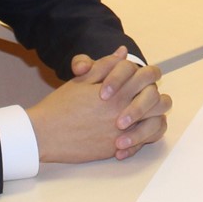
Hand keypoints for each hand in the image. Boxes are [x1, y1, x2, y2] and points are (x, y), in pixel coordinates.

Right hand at [30, 48, 170, 162]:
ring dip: (154, 117)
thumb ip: (106, 65)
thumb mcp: (82, 80)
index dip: (147, 74)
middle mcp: (123, 112)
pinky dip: (144, 138)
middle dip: (155, 96)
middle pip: (158, 100)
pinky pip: (143, 143)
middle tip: (147, 95)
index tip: (140, 78)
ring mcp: (122, 132)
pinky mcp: (116, 148)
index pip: (147, 77)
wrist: (44, 134)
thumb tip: (123, 52)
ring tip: (146, 115)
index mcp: (117, 92)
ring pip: (155, 124)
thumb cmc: (61, 106)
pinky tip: (134, 132)